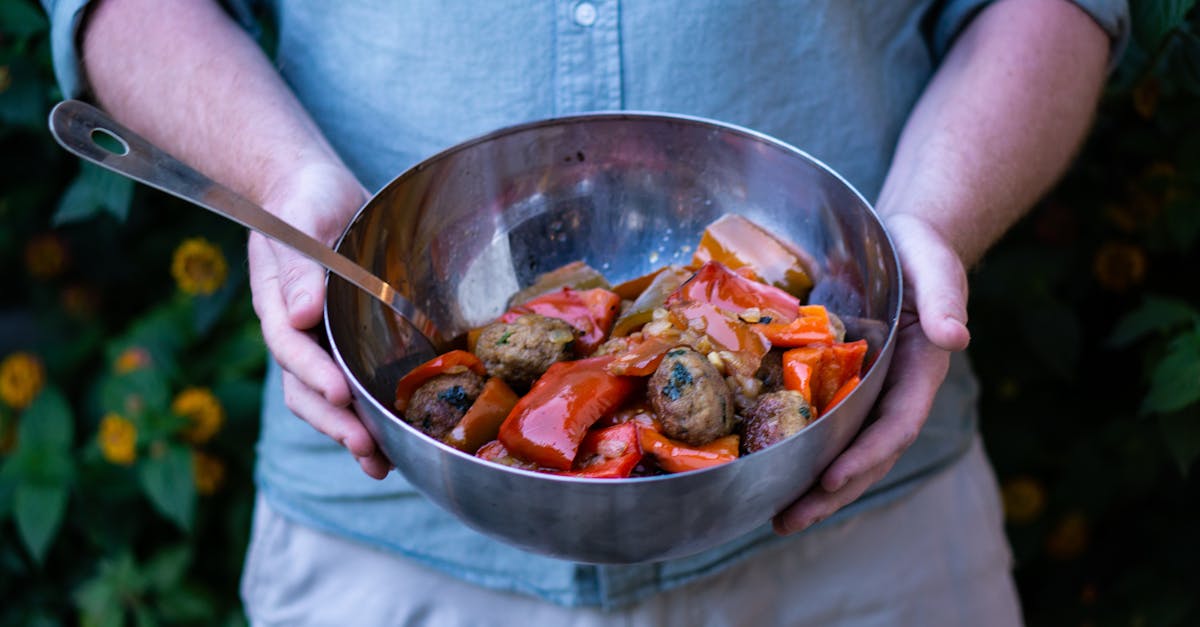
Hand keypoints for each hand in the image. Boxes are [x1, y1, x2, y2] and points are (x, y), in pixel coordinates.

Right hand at [246, 163, 392, 478]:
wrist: (313, 194)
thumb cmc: (304, 201)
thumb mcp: (301, 219)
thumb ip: (300, 264)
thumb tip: (302, 313)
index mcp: (278, 303)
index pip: (290, 346)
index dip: (312, 372)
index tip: (338, 393)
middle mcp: (296, 331)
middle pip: (304, 388)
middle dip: (333, 422)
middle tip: (366, 448)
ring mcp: (318, 343)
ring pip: (325, 399)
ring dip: (350, 433)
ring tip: (380, 465)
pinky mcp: (344, 345)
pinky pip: (351, 387)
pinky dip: (367, 417)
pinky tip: (393, 444)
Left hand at [772, 213, 970, 533]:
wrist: (903, 243)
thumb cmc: (923, 253)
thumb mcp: (936, 267)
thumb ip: (947, 299)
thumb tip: (956, 338)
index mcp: (921, 374)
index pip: (896, 426)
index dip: (867, 457)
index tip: (832, 480)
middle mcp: (894, 394)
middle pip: (866, 456)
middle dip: (830, 493)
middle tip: (786, 521)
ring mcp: (868, 394)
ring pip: (843, 450)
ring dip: (811, 487)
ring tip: (774, 517)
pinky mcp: (840, 384)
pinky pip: (822, 424)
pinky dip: (799, 451)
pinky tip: (766, 470)